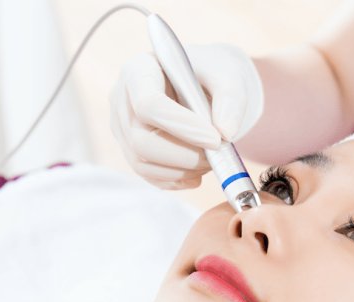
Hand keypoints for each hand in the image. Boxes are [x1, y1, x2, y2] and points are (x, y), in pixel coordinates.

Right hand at [109, 43, 263, 189]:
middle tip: (217, 153)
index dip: (181, 127)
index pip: (148, 104)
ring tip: (211, 159)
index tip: (215, 139)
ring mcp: (123, 128)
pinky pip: (149, 175)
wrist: (204, 84)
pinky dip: (177, 179)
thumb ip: (230, 98)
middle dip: (183, 155)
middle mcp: (122, 99)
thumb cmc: (211, 74)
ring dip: (183, 170)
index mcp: (139, 70)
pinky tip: (198, 172)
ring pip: (142, 163)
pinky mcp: (131, 150)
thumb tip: (226, 132)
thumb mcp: (228, 74)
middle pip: (140, 140)